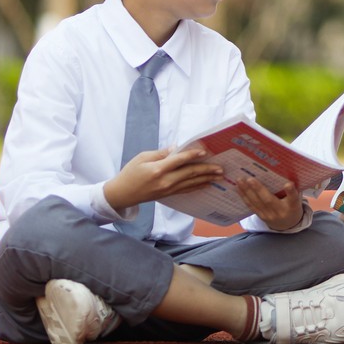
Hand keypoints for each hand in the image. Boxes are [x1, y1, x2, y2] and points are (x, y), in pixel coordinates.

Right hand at [104, 144, 223, 213]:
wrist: (122, 194)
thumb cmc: (130, 173)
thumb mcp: (142, 158)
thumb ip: (161, 153)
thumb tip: (177, 148)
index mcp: (157, 170)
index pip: (179, 161)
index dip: (192, 155)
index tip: (205, 152)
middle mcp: (165, 181)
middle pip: (189, 174)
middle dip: (206, 170)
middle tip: (221, 167)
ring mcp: (167, 190)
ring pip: (191, 183)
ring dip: (206, 179)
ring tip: (219, 176)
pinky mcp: (168, 195)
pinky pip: (186, 190)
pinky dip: (197, 186)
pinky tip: (207, 184)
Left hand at [235, 170, 311, 231]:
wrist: (287, 225)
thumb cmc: (291, 207)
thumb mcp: (296, 199)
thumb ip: (291, 190)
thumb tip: (284, 171)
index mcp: (293, 206)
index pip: (293, 199)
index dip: (291, 192)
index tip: (288, 184)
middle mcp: (280, 212)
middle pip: (269, 201)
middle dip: (258, 189)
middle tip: (250, 179)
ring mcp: (269, 215)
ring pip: (257, 203)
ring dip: (247, 191)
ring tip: (240, 181)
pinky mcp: (261, 216)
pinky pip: (251, 206)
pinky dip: (244, 196)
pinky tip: (238, 188)